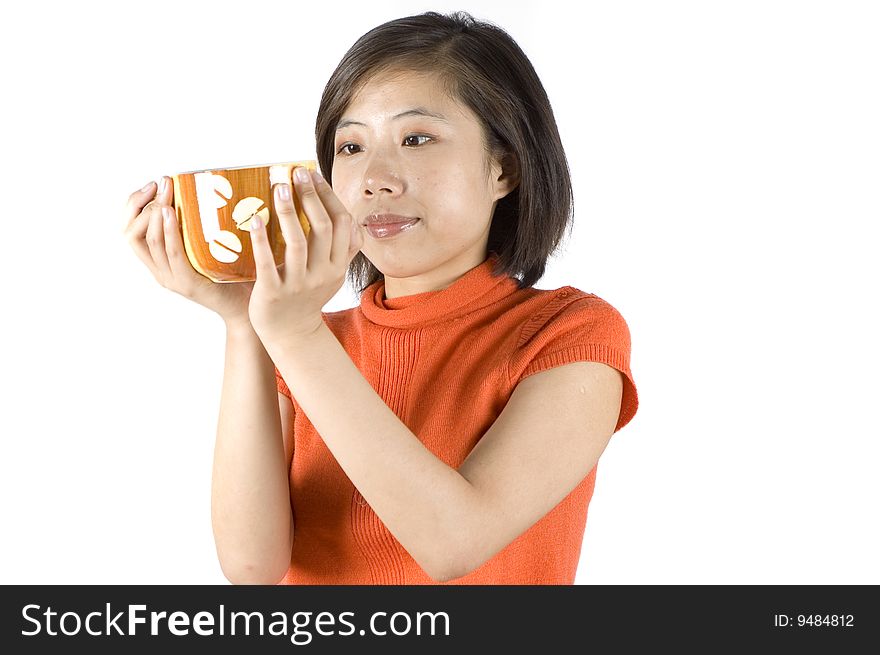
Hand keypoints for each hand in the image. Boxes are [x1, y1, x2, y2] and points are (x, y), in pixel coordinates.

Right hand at [123, 176, 254, 326]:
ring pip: (149, 241)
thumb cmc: (232, 275)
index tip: (152, 184)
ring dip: (154, 212)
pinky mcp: (186, 282)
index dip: (134, 204)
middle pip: (131, 233)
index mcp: (159, 261)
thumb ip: (198, 227)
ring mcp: (170, 277)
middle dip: (141, 203)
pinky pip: (171, 253)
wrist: (246, 308)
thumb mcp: (208, 247)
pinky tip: (171, 212)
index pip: (130, 229)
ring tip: (164, 193)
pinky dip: (168, 231)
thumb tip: (204, 188)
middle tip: (160, 183)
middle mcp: (159, 270)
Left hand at [247, 167, 362, 347]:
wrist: (292, 334)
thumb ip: (343, 250)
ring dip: (289, 212)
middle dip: (310, 195)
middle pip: (322, 227)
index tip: (313, 174)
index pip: (342, 223)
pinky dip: (261, 240)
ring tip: (278, 188)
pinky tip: (254, 219)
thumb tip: (352, 220)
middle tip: (296, 172)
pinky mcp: (274, 293)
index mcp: (337, 265)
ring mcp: (298, 284)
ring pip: (298, 242)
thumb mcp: (332, 275)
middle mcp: (322, 273)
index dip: (329, 196)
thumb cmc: (308, 299)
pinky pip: (268, 263)